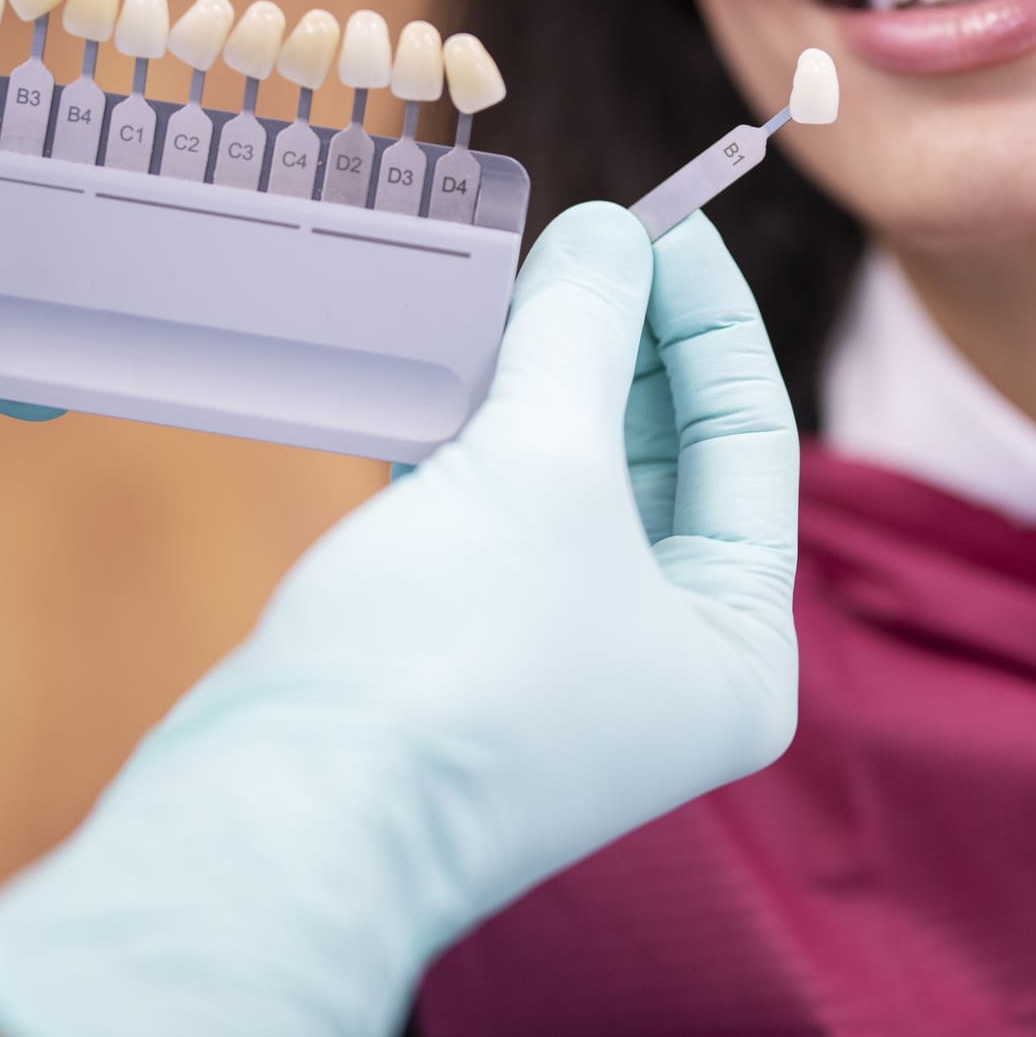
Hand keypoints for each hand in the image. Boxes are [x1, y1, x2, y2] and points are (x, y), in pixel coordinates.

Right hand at [0, 203, 800, 1036]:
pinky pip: (489, 523)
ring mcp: (557, 673)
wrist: (284, 815)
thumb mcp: (543, 467)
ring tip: (509, 287)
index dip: (707, 318)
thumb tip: (608, 233)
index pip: (751, 440)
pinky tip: (439, 373)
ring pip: (565, 488)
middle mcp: (661, 669)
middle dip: (617, 346)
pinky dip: (469, 446)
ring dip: (537, 387)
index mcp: (735, 649)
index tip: (666, 221)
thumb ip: (582, 336)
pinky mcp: (459, 664)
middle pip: (662, 461)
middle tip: (576, 244)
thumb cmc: (450, 658)